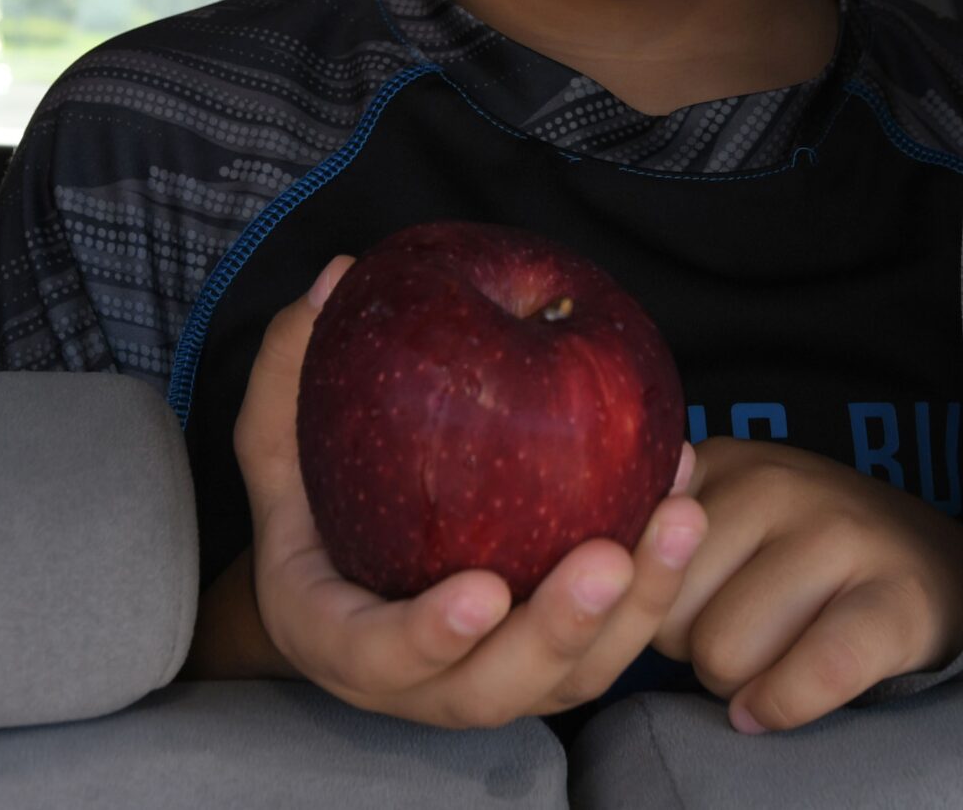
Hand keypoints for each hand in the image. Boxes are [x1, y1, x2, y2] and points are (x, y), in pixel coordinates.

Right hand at [228, 255, 707, 726]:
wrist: (350, 582)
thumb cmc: (311, 506)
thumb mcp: (279, 444)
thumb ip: (288, 371)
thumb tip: (335, 274)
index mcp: (337, 638)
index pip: (378, 656)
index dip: (427, 635)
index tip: (481, 593)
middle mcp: (420, 683)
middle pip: (494, 688)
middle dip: (558, 631)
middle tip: (607, 562)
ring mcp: (497, 680)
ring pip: (574, 676)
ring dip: (638, 607)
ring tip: (678, 521)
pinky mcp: (557, 662)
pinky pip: (617, 636)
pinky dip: (660, 577)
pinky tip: (683, 494)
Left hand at [652, 436, 962, 733]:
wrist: (937, 571)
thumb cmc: (800, 562)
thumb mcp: (722, 525)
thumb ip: (653, 538)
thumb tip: (592, 583)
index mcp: (720, 460)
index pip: (628, 567)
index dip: (648, 611)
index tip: (689, 606)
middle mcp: (777, 482)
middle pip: (670, 620)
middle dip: (692, 650)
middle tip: (741, 635)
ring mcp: (840, 534)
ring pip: (724, 657)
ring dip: (740, 683)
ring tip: (773, 654)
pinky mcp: (894, 599)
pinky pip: (810, 674)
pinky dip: (786, 704)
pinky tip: (783, 701)